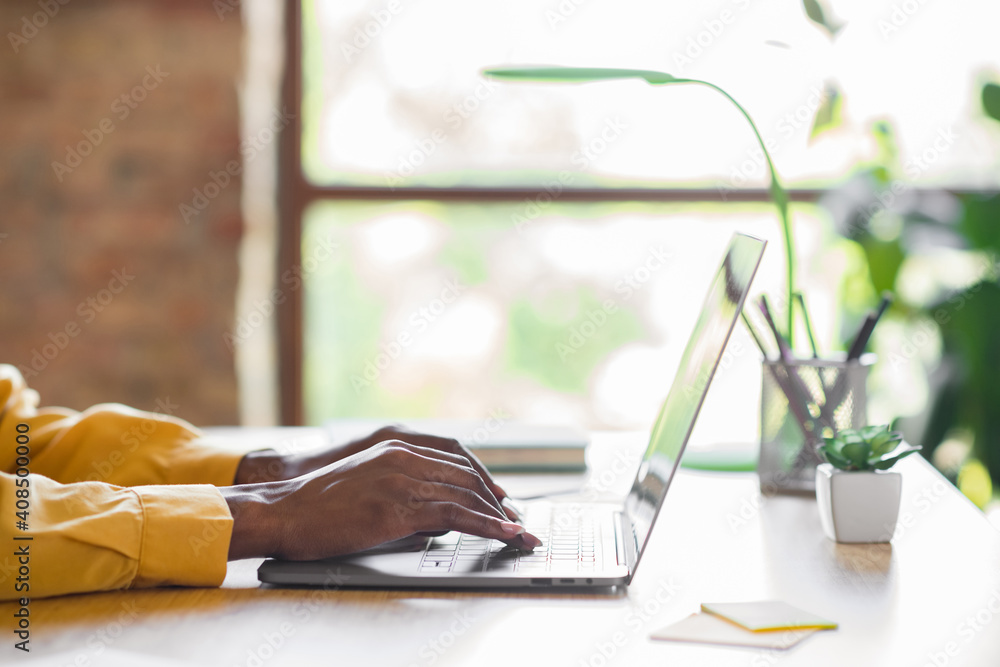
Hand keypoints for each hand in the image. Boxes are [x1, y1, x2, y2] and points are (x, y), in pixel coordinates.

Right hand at [222, 439, 540, 560]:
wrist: (282, 511)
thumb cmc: (317, 504)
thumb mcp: (366, 483)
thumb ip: (404, 489)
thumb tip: (439, 515)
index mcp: (395, 445)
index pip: (456, 456)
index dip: (484, 477)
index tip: (501, 496)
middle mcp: (402, 456)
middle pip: (467, 473)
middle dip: (497, 498)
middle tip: (517, 519)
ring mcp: (400, 479)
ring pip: (466, 493)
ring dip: (500, 515)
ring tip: (521, 533)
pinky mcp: (396, 507)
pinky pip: (455, 515)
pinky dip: (486, 524)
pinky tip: (502, 534)